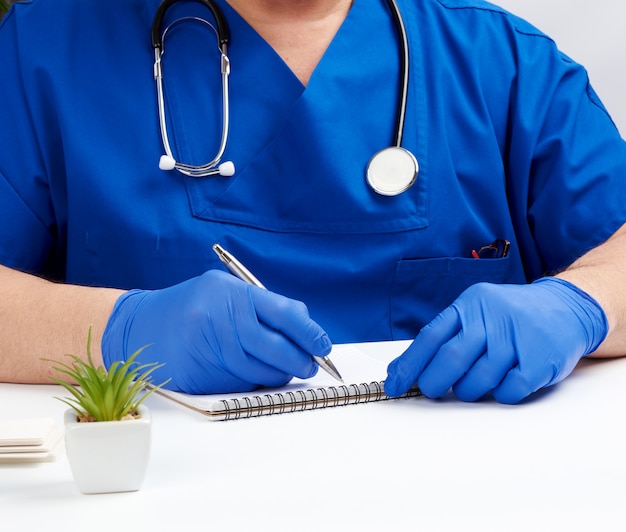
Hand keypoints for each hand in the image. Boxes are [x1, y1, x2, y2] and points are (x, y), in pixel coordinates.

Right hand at [102, 270, 330, 393]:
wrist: (138, 328)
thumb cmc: (190, 306)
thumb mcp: (223, 290)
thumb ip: (263, 305)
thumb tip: (306, 326)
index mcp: (229, 291)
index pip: (283, 312)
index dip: (309, 332)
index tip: (323, 345)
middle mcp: (218, 318)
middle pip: (275, 347)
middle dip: (300, 360)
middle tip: (310, 365)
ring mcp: (207, 348)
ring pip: (261, 370)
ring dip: (279, 374)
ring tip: (284, 370)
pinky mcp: (199, 374)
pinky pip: (240, 383)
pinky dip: (255, 381)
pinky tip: (255, 374)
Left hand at [384, 278, 607, 403]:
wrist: (566, 307)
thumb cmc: (510, 316)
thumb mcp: (477, 312)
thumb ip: (446, 336)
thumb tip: (406, 369)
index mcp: (470, 304)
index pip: (430, 336)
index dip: (409, 364)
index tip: (394, 384)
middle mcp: (491, 317)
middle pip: (451, 358)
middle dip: (434, 382)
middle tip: (431, 390)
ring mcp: (517, 337)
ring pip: (477, 379)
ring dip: (468, 390)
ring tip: (473, 384)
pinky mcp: (539, 360)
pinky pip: (507, 391)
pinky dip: (499, 394)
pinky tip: (502, 383)